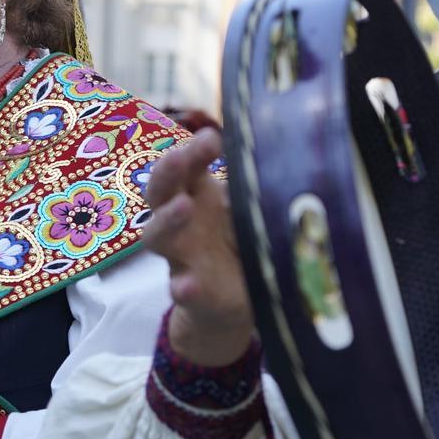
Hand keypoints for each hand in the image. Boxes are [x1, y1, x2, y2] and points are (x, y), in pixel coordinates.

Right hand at [146, 128, 254, 366]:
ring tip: (184, 207)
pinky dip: (182, 287)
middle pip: (160, 192)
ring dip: (167, 220)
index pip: (186, 166)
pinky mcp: (190, 292)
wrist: (235, 301)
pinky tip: (186, 286)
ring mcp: (180, 257)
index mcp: (196, 195)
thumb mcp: (247, 211)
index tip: (212, 137)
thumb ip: (253, 190)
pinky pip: (180, 290)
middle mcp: (180, 222)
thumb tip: (280, 161)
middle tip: (180, 157)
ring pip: (158, 237)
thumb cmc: (238, 242)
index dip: (193, 150)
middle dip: (168, 172)